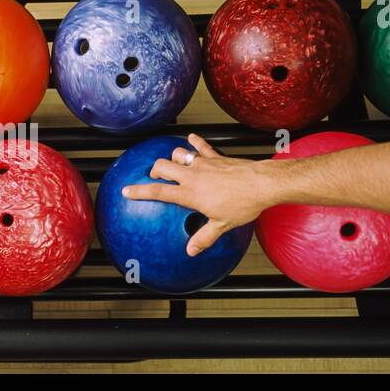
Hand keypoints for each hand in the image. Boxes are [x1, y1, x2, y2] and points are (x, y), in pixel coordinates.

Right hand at [122, 134, 276, 255]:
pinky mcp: (216, 157)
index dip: (139, 191)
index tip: (127, 191)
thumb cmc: (243, 204)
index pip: (158, 191)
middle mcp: (193, 175)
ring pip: (179, 154)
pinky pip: (201, 146)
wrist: (262, 183)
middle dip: (154, 171)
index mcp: (190, 194)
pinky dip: (195, 142)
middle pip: (162, 166)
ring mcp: (204, 163)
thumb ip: (203, 238)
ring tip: (174, 164)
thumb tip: (191, 251)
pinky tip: (192, 139)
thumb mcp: (221, 225)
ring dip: (173, 158)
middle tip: (155, 177)